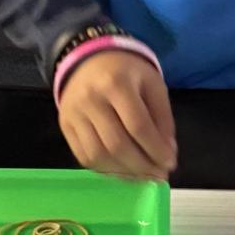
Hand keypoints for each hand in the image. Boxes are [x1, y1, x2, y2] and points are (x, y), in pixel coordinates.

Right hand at [56, 50, 178, 179]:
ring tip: (142, 175)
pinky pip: (84, 156)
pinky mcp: (65, 125)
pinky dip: (106, 169)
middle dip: (141, 166)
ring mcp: (74, 114)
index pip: (138, 126)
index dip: (155, 149)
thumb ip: (162, 118)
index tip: (170, 164)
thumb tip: (167, 152)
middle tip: (158, 175)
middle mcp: (91, 99)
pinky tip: (122, 169)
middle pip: (117, 145)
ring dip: (124, 172)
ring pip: (98, 155)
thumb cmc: (127, 71)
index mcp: (117, 84)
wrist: (88, 58)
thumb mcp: (152, 84)